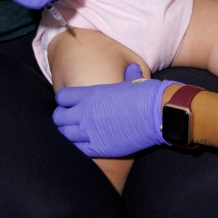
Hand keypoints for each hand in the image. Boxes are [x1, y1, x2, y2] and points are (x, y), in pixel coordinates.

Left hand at [53, 64, 174, 157]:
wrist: (157, 114)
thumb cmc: (146, 94)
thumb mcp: (132, 80)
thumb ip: (126, 76)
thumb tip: (132, 68)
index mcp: (91, 94)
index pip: (62, 97)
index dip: (64, 99)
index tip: (68, 102)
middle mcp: (86, 113)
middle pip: (59, 117)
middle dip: (62, 117)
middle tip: (69, 119)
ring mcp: (91, 132)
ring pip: (65, 134)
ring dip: (68, 132)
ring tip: (74, 132)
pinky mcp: (100, 148)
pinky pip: (78, 149)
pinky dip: (78, 147)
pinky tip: (84, 144)